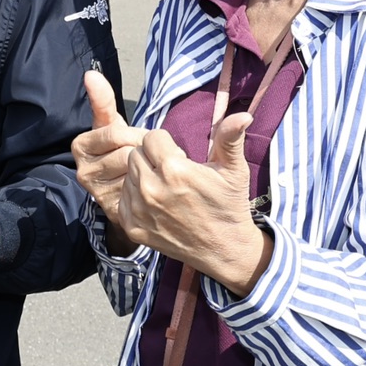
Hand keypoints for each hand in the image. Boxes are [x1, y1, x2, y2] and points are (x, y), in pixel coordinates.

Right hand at [70, 69, 143, 253]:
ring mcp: (97, 192)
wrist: (126, 187)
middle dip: (143, 152)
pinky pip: (139, 192)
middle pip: (127, 154)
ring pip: (134, 172)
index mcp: (81, 145)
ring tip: (146, 170)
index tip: (137, 139)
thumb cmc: (120, 148)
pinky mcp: (112, 209)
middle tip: (145, 156)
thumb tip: (90, 73)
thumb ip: (102, 100)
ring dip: (148, 169)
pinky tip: (145, 187)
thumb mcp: (112, 124)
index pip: (117, 133)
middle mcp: (83, 171)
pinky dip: (148, 187)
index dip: (134, 134)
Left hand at [115, 112, 268, 295]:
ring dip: (143, 176)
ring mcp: (140, 210)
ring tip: (165, 187)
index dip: (166, 144)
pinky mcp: (133, 226)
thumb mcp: (234, 170)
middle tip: (172, 172)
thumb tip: (243, 116)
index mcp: (174, 170)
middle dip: (152, 158)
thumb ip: (230, 138)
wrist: (224, 249)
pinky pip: (122, 197)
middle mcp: (152, 189)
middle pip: (136, 153)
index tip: (180, 157)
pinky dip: (134, 196)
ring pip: (128, 174)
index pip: (151, 137)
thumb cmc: (228, 205)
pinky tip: (156, 202)